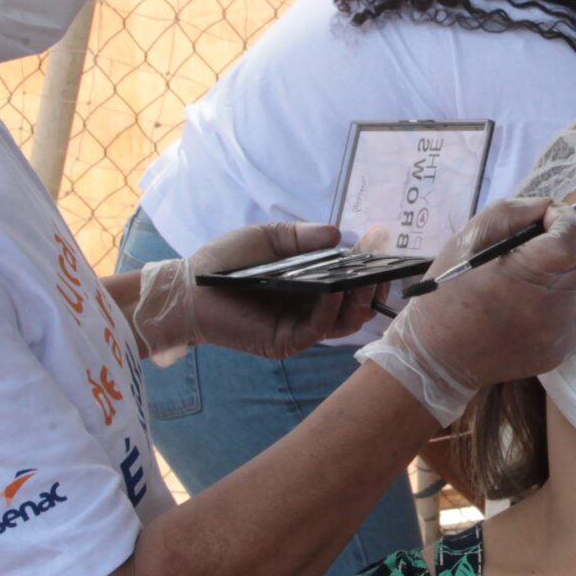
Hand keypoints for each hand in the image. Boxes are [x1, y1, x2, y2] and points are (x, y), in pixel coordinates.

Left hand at [131, 223, 376, 361]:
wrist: (190, 288)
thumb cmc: (226, 261)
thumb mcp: (269, 238)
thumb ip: (302, 237)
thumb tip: (339, 234)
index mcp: (312, 284)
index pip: (352, 282)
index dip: (372, 269)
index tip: (386, 251)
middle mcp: (312, 308)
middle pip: (357, 306)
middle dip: (374, 289)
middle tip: (384, 271)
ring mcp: (301, 327)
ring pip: (344, 322)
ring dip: (358, 301)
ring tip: (364, 280)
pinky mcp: (286, 342)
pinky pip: (317, 329)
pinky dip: (330, 310)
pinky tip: (335, 288)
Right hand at [360, 198, 575, 423]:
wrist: (437, 357)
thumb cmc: (447, 293)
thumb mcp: (467, 239)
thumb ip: (512, 213)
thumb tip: (549, 207)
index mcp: (527, 273)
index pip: (573, 236)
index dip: (564, 220)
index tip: (546, 220)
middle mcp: (552, 305)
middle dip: (575, 241)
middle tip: (548, 242)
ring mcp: (561, 332)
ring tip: (552, 273)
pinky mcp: (562, 350)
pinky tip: (554, 300)